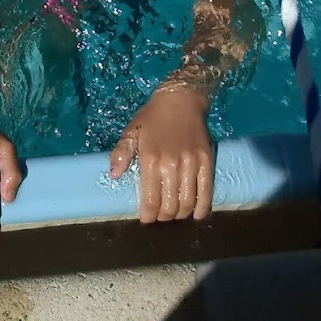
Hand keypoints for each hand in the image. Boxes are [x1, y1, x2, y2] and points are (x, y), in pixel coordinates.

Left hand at [109, 85, 213, 223]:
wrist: (180, 99)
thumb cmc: (152, 117)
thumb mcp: (131, 132)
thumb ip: (121, 153)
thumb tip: (114, 175)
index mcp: (150, 160)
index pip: (150, 200)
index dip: (148, 216)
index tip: (146, 220)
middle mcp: (171, 165)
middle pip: (170, 206)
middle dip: (163, 217)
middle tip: (160, 217)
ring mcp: (190, 164)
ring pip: (188, 202)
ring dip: (181, 215)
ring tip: (175, 214)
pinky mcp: (206, 161)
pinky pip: (206, 191)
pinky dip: (202, 208)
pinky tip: (197, 215)